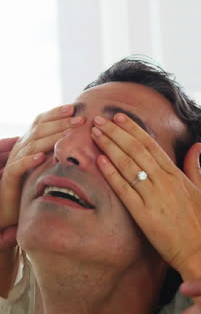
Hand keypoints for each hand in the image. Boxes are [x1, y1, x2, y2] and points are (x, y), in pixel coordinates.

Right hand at [0, 105, 84, 244]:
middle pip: (40, 129)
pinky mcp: (10, 176)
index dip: (57, 114)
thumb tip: (76, 140)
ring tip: (68, 133)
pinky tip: (42, 156)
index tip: (75, 109)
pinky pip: (19, 165)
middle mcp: (21, 147)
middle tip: (79, 119)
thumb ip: (54, 150)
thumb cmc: (29, 184)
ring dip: (52, 137)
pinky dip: (30, 159)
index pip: (41, 121)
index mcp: (29, 141)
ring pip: (33, 144)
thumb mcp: (44, 164)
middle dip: (60, 122)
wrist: (8, 205)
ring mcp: (14, 160)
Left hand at [90, 112, 200, 270]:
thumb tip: (196, 145)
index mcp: (176, 175)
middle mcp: (164, 182)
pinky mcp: (144, 215)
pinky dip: (112, 174)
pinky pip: (124, 190)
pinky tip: (100, 160)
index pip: (150, 145)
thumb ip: (194, 166)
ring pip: (128, 166)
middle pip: (136, 150)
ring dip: (110, 147)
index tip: (118, 117)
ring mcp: (153, 197)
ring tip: (95, 133)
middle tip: (99, 119)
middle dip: (116, 132)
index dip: (133, 129)